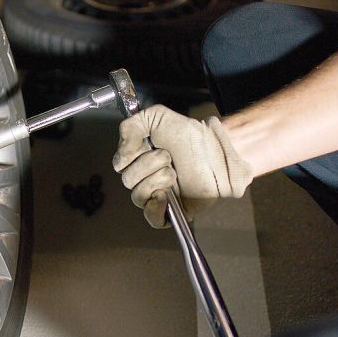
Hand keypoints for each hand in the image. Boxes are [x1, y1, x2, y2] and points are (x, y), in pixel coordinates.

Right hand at [112, 105, 252, 227]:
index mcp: (139, 159)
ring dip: (156, 181)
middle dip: (148, 165)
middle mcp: (145, 178)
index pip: (120, 164)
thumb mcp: (156, 116)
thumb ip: (131, 126)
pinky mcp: (172, 211)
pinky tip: (163, 196)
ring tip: (173, 173)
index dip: (131, 155)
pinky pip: (153, 219)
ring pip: (138, 197)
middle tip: (168, 157)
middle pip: (128, 180)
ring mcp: (157, 196)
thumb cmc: (191, 136)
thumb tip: (122, 152)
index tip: (148, 145)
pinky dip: (154, 209)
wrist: (217, 152)